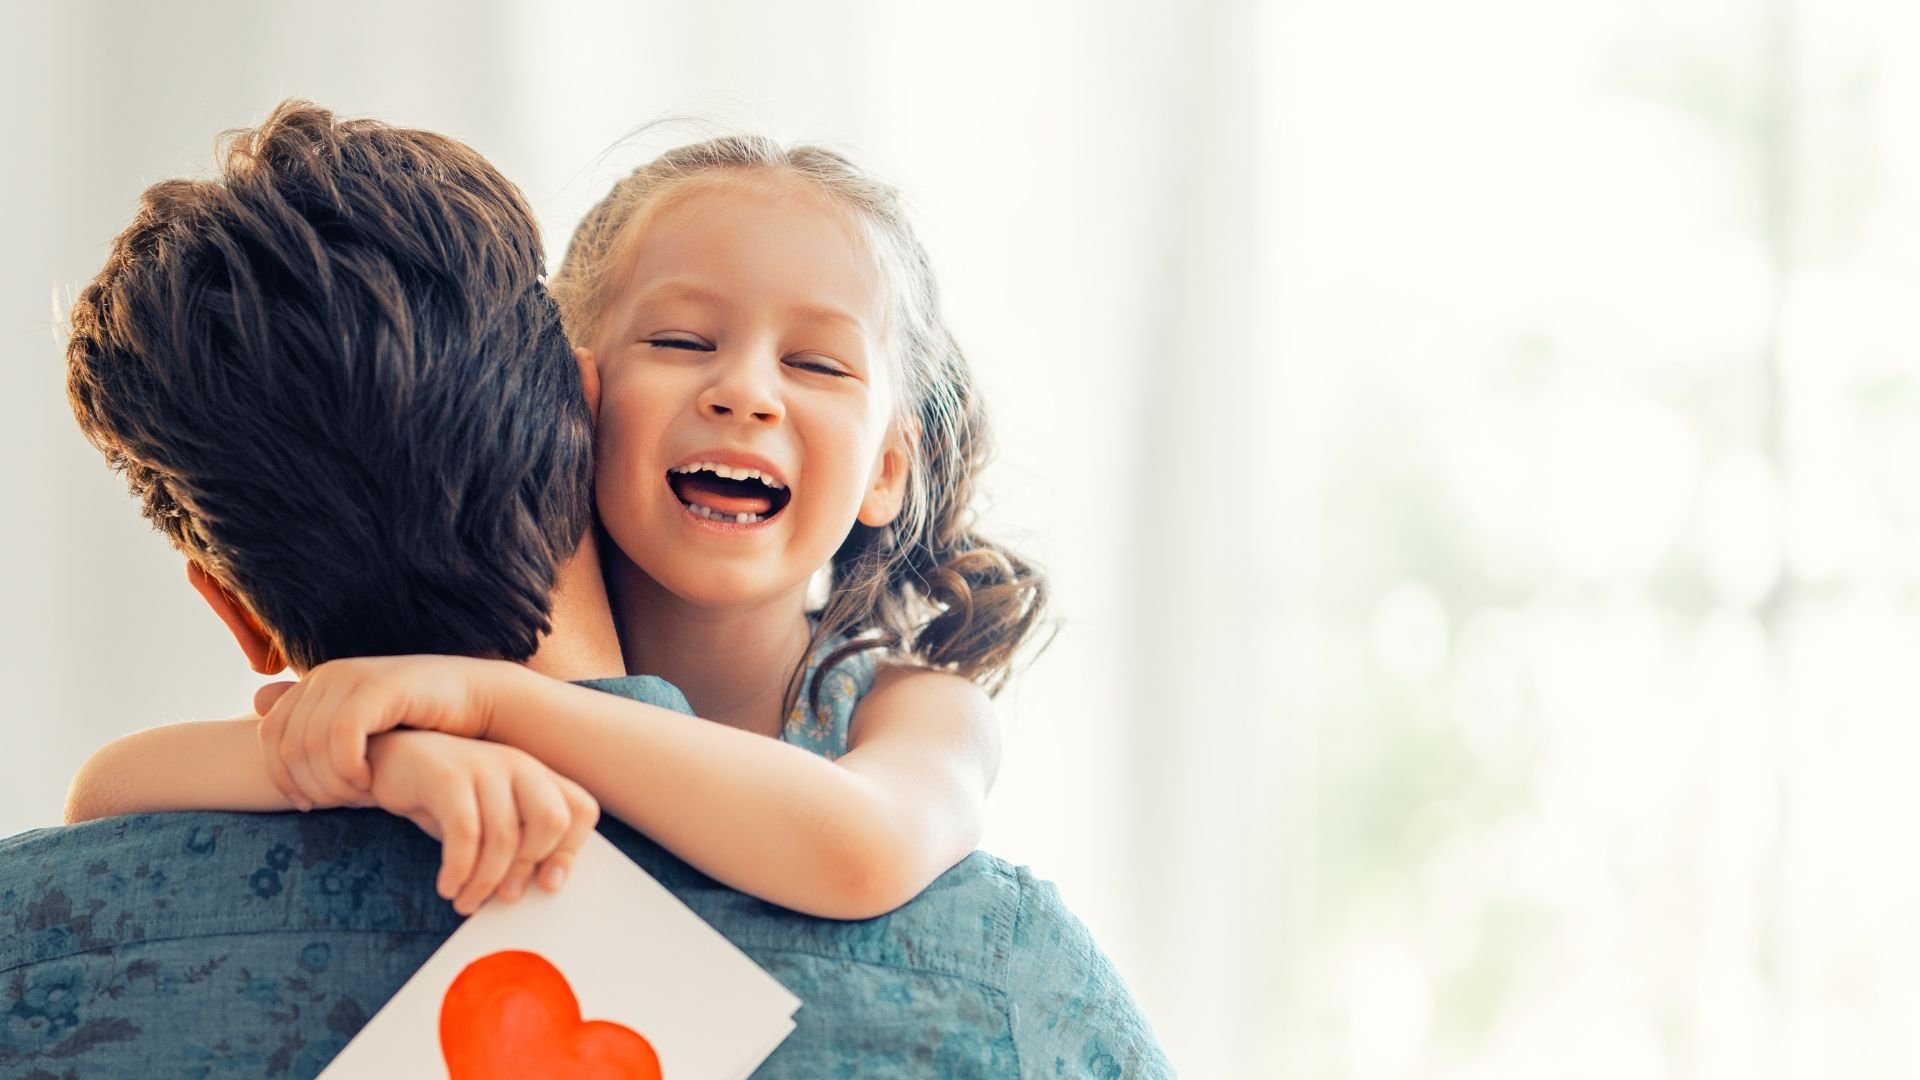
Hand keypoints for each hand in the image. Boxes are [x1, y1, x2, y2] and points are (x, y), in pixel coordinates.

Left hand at [253, 654, 518, 811]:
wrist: (479, 701)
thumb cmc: (421, 721)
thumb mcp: (363, 728)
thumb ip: (314, 720)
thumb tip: (256, 700)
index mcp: (317, 682)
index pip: (270, 735)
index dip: (282, 777)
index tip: (309, 807)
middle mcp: (328, 674)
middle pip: (287, 744)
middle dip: (310, 785)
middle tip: (343, 806)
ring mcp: (353, 676)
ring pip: (310, 744)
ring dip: (331, 782)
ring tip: (361, 797)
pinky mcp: (379, 687)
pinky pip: (341, 736)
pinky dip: (348, 769)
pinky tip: (371, 782)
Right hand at [368, 730, 598, 914]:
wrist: (391, 763)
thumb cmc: (448, 800)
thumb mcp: (492, 821)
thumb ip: (520, 844)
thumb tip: (544, 885)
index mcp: (539, 777)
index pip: (582, 810)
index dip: (570, 851)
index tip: (546, 885)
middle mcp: (520, 766)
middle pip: (553, 820)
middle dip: (528, 867)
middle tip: (504, 896)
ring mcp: (485, 766)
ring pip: (504, 835)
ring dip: (485, 881)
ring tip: (465, 901)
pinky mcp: (447, 776)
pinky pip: (465, 832)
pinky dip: (459, 869)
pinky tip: (447, 885)